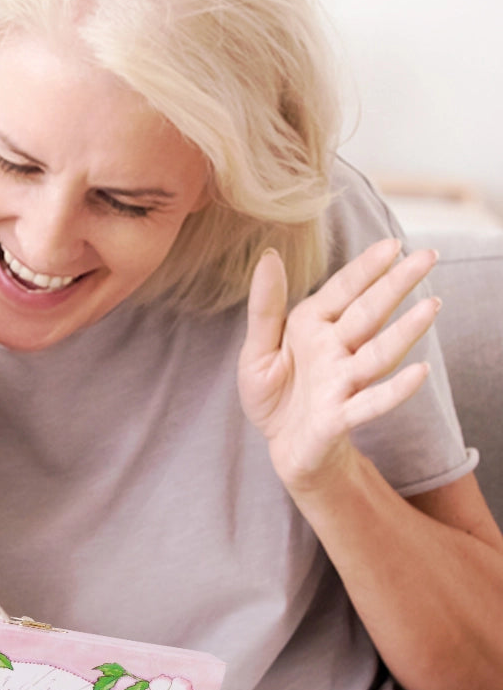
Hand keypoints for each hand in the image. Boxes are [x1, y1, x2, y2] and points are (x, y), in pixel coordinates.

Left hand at [238, 240, 439, 495]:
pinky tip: (419, 373)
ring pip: (377, 354)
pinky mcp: (339, 417)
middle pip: (369, 314)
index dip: (366, 268)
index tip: (393, 244)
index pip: (343, 291)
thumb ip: (265, 306)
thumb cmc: (275, 393)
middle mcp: (334, 350)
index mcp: (313, 327)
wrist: (281, 445)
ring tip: (432, 306)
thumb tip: (270, 255)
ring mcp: (341, 383)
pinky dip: (394, 390)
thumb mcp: (257, 348)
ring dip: (404, 332)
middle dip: (396, 286)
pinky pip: (370, 403)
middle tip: (428, 257)